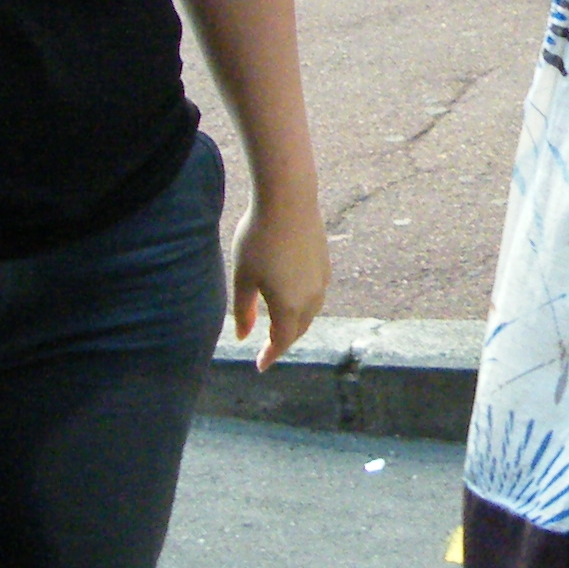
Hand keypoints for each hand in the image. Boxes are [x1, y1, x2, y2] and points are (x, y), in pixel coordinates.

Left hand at [229, 187, 329, 367]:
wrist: (289, 201)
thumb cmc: (259, 239)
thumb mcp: (243, 278)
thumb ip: (244, 311)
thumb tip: (243, 336)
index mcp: (289, 307)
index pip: (281, 342)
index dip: (270, 356)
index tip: (260, 366)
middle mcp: (311, 299)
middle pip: (298, 330)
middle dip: (283, 341)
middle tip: (267, 347)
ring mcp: (321, 281)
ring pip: (310, 313)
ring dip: (295, 323)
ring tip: (279, 323)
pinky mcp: (325, 264)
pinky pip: (316, 294)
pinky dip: (303, 304)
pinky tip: (292, 295)